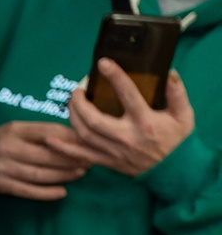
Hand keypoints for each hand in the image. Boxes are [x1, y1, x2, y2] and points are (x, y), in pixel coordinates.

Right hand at [0, 120, 91, 200]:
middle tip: (89, 160)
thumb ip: (40, 133)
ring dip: (63, 175)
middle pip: (47, 155)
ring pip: (39, 174)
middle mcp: (9, 148)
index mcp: (15, 130)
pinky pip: (26, 191)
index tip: (88, 142)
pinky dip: (45, 193)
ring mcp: (3, 168)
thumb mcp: (16, 130)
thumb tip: (74, 137)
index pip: (50, 132)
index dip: (72, 138)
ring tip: (80, 173)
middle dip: (72, 159)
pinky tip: (61, 193)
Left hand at [66, 68, 196, 178]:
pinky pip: (82, 155)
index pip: (128, 95)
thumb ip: (177, 93)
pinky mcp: (107, 162)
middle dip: (80, 103)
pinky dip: (64, 149)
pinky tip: (51, 139)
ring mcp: (114, 151)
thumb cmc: (177, 139)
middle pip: (95, 119)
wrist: (173, 170)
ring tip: (70, 104)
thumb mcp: (184, 115)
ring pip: (85, 135)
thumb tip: (167, 74)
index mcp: (145, 121)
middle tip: (77, 90)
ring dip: (72, 118)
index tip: (103, 63)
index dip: (115, 77)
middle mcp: (127, 137)